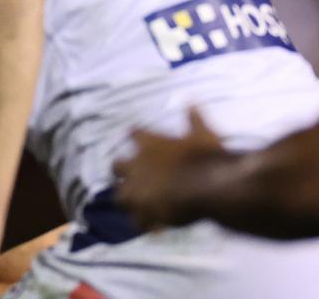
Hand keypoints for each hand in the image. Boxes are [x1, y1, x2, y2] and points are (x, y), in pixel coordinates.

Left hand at [113, 108, 229, 229]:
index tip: (137, 136)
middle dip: (122, 170)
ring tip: (137, 204)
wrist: (210, 185)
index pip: (134, 134)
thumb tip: (191, 99)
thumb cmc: (206, 156)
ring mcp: (137, 190)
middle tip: (132, 175)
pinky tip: (154, 227)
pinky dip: (146, 223)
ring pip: (120, 197)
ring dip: (128, 200)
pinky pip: (138, 222)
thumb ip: (194, 119)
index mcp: (148, 144)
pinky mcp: (145, 212)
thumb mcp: (203, 134)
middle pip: (117, 166)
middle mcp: (135, 166)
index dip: (136, 136)